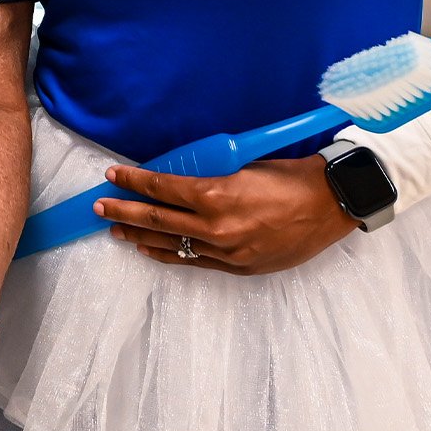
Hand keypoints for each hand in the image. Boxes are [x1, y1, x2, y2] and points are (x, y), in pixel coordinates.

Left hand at [96, 156, 357, 274]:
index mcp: (215, 194)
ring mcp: (228, 250)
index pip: (161, 188)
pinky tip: (152, 249)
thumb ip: (207, 175)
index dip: (133, 182)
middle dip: (124, 212)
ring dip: (141, 236)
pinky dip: (170, 254)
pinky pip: (195, 261)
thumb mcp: (240, 164)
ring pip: (173, 244)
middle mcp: (217, 226)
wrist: (330, 205)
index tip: (112, 177)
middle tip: (99, 208)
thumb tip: (176, 176)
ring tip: (116, 230)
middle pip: (159, 219)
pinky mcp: (241, 266)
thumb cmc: (287, 176)